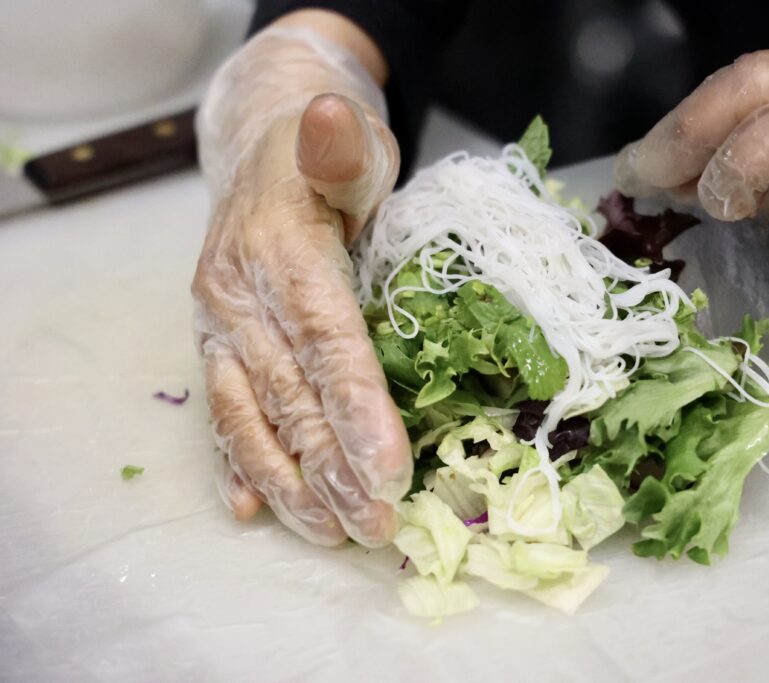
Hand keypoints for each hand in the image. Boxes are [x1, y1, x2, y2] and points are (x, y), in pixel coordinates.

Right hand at [192, 23, 409, 546]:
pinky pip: (224, 411)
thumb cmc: (323, 154)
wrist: (262, 150)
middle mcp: (237, 295)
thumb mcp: (344, 139)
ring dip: (291, 482)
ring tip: (333, 532)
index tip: (388, 469)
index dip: (355, 405)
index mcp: (278, 249)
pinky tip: (256, 509)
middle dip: (334, 467)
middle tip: (376, 526)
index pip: (323, 338)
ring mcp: (220, 327)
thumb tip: (332, 121)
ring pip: (251, 417)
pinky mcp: (218, 347)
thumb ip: (340, 147)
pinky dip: (240, 462)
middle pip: (290, 394)